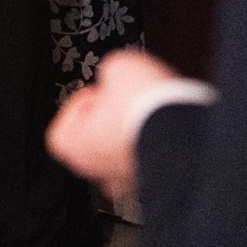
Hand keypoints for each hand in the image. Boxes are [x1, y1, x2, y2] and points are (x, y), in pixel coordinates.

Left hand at [47, 48, 184, 205]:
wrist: (185, 131)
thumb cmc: (146, 108)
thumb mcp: (117, 66)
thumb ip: (108, 73)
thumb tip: (116, 76)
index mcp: (78, 149)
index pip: (61, 132)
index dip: (77, 107)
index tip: (94, 93)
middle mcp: (102, 171)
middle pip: (94, 143)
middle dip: (108, 118)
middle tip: (121, 100)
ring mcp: (131, 180)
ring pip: (123, 153)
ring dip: (132, 130)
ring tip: (145, 110)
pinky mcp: (158, 179)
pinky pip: (149, 158)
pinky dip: (153, 142)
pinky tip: (162, 124)